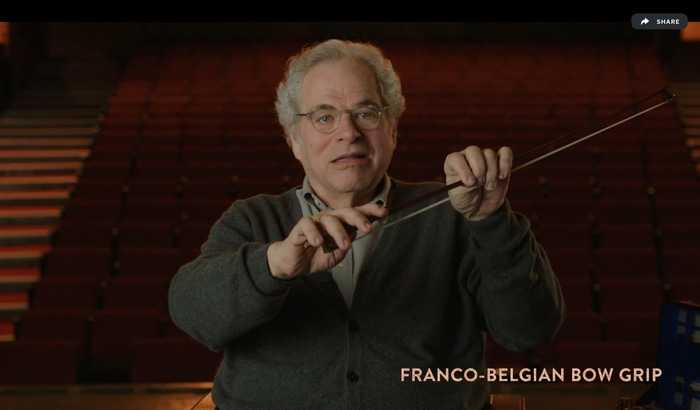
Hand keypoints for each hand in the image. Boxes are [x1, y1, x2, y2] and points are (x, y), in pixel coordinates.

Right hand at [267, 203, 387, 278]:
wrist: (293, 264)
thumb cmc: (316, 255)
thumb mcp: (337, 252)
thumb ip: (348, 241)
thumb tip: (361, 231)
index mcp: (340, 223)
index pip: (356, 213)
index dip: (370, 211)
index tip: (384, 212)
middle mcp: (329, 218)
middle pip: (345, 212)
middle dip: (358, 218)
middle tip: (367, 228)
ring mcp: (315, 221)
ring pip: (329, 219)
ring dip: (339, 232)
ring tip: (344, 245)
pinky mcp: (300, 228)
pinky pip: (307, 225)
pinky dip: (314, 233)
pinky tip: (318, 242)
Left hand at [444, 146, 511, 220]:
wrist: (480, 207)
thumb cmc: (466, 200)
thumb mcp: (459, 196)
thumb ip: (462, 186)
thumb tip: (473, 179)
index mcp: (453, 164)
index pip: (455, 158)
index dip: (462, 168)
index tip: (469, 182)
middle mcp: (468, 157)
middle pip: (474, 151)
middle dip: (479, 168)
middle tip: (481, 183)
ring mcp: (485, 157)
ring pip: (490, 154)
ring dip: (492, 172)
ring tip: (489, 187)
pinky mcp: (500, 161)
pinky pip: (505, 152)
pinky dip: (505, 163)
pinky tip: (502, 176)